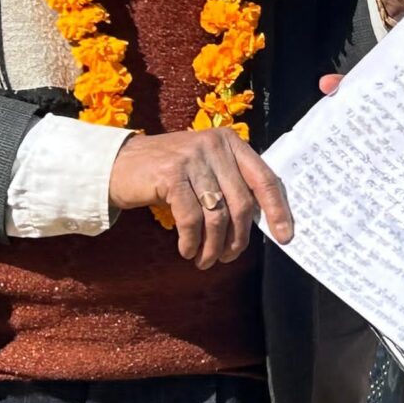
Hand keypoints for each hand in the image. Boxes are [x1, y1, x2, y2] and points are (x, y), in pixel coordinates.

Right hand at [108, 129, 293, 268]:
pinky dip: (191, 241)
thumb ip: (232, 184)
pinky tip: (186, 250)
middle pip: (241, 203)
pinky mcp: (170, 175)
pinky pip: (191, 219)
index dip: (278, 210)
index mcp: (231, 142)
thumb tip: (263, 221)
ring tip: (205, 260)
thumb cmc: (168, 173)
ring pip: (217, 215)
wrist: (117, 164)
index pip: (265, 178)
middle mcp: (214, 146)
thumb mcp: (205, 168)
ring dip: (213, 246)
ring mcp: (192, 158)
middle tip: (228, 257)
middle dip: (238, 239)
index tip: (285, 236)